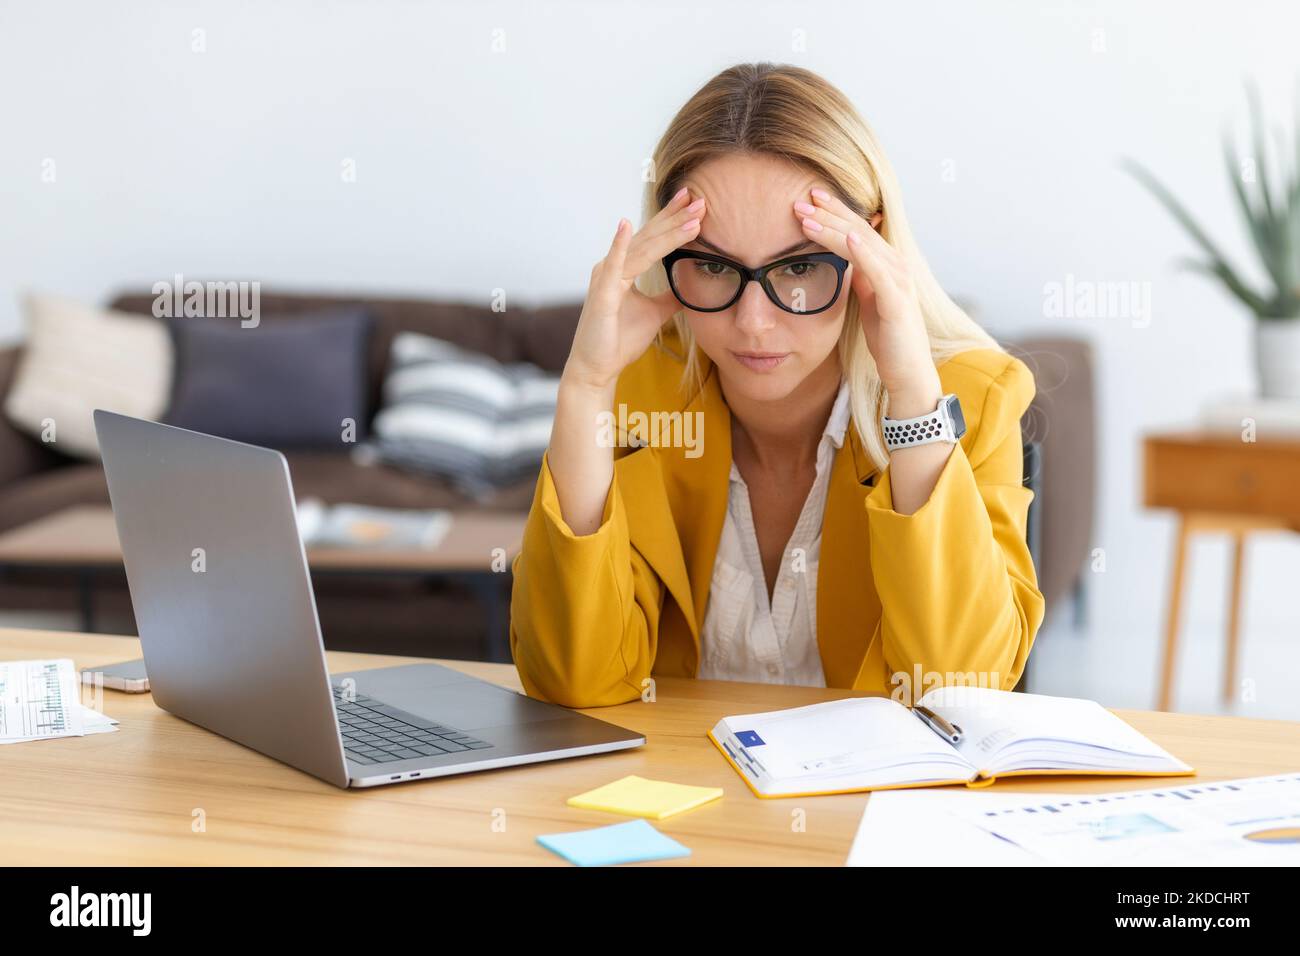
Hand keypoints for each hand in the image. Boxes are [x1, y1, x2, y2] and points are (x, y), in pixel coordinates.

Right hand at [563, 186, 706, 391]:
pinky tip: (626, 225)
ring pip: (641, 249)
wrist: (597, 368)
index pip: (653, 240)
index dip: (674, 220)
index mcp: (624, 269)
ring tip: (690, 216)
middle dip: (674, 217)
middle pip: (649, 237)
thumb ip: (669, 297)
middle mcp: (613, 267)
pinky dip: (619, 245)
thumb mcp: (654, 313)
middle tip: (698, 197)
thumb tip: (689, 286)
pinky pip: (613, 266)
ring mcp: (606, 279)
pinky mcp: (602, 295)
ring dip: (666, 231)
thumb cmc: (618, 339)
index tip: (696, 203)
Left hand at [792, 189, 940, 410]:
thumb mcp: (868, 299)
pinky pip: (879, 272)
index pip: (856, 230)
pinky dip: (863, 253)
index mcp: (886, 264)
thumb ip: (860, 275)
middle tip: (800, 200)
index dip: (834, 212)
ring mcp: (898, 281)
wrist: (907, 370)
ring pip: (863, 246)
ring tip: (809, 217)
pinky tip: (848, 238)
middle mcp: (895, 265)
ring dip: (835, 229)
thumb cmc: (888, 336)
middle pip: (858, 231)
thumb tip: (842, 256)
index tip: (809, 198)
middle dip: (829, 214)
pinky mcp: (897, 301)